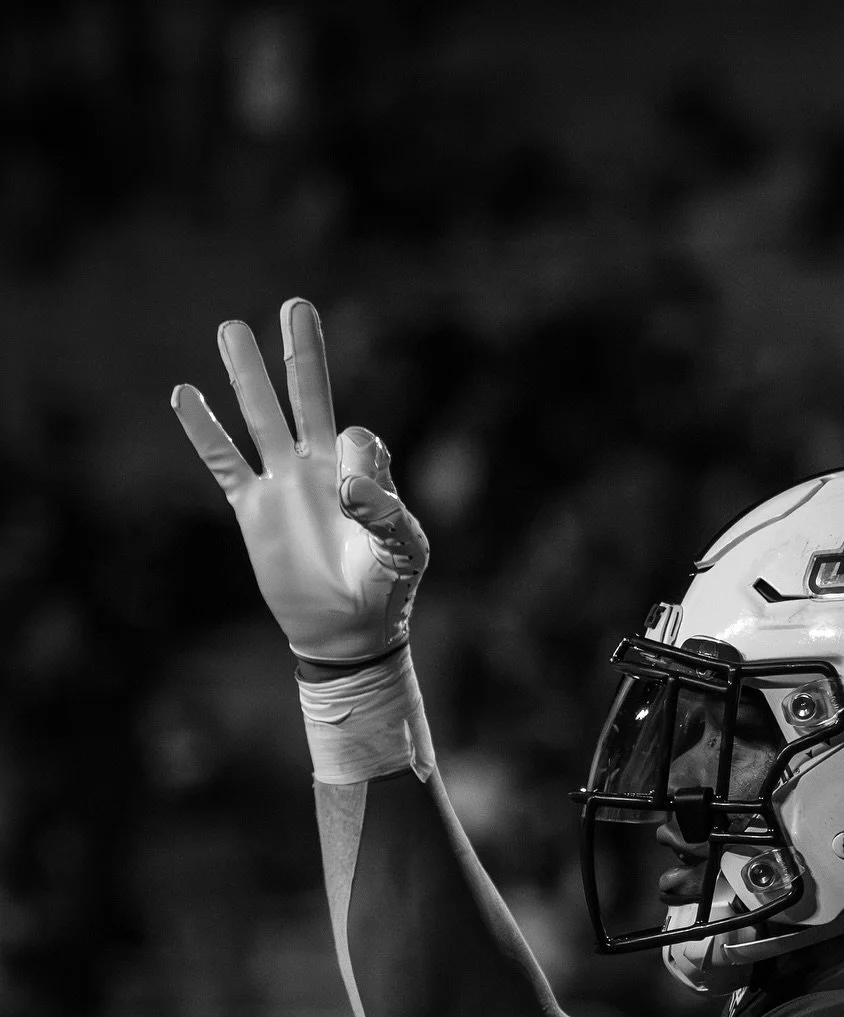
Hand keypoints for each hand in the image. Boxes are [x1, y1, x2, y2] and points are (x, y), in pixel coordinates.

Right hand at [171, 298, 428, 663]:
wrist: (348, 631)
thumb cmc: (387, 589)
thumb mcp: (405, 551)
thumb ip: (386, 511)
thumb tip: (346, 485)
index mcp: (363, 472)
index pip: (356, 439)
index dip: (356, 461)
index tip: (356, 504)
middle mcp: (320, 467)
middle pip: (308, 397)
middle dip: (302, 354)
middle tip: (297, 306)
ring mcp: (283, 484)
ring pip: (261, 417)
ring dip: (247, 376)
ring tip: (231, 329)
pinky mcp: (253, 509)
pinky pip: (224, 463)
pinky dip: (204, 431)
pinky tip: (184, 396)